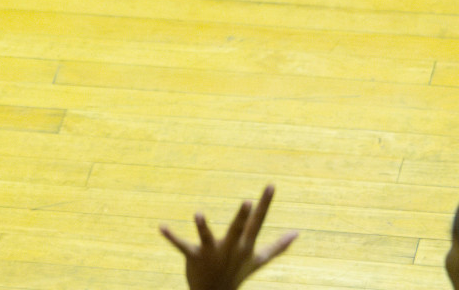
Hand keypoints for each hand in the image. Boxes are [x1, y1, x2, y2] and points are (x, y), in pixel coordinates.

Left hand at [161, 185, 297, 289]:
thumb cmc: (238, 273)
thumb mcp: (259, 260)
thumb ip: (278, 247)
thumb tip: (297, 234)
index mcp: (245, 245)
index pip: (258, 221)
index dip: (265, 203)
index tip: (270, 185)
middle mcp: (231, 248)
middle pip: (238, 229)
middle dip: (242, 217)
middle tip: (248, 201)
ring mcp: (213, 253)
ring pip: (208, 237)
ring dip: (202, 226)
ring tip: (198, 214)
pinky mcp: (195, 257)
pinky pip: (182, 246)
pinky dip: (172, 237)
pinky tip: (161, 227)